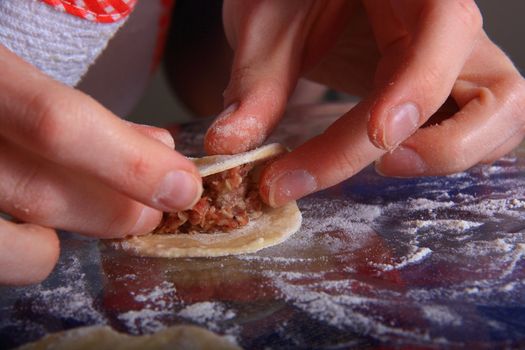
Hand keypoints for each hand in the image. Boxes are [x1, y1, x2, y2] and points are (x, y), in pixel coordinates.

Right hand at [0, 45, 201, 284]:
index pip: (56, 124)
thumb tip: (159, 147)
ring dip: (70, 239)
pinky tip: (34, 228)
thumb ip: (77, 112)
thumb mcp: (14, 80)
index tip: (182, 184)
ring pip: (16, 246)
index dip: (130, 162)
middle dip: (116, 208)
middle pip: (41, 192)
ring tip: (91, 215)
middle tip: (151, 209)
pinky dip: (28, 252)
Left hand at [204, 0, 524, 206]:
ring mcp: (449, 59)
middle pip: (492, 91)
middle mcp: (445, 23)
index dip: (421, 88)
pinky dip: (443, 153)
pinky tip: (388, 157)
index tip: (379, 138)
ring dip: (453, 155)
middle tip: (381, 164)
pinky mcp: (438, 87)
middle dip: (443, 145)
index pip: (444, 31)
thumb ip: (255, 82)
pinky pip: (470, 125)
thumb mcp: (265, 20)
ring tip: (383, 164)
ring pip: (501, 115)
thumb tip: (231, 144)